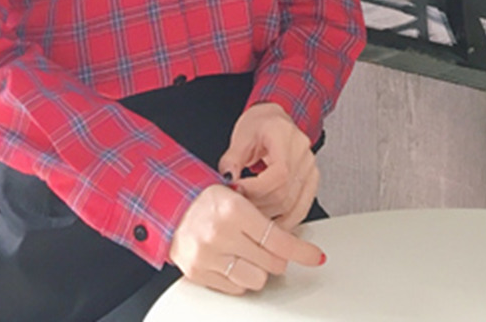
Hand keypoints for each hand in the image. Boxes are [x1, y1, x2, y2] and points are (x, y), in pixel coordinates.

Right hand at [168, 184, 324, 294]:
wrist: (170, 208)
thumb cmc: (206, 200)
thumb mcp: (236, 196)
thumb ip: (262, 218)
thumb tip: (295, 242)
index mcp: (233, 209)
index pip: (277, 238)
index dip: (300, 250)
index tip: (314, 256)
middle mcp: (220, 233)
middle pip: (271, 263)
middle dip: (277, 257)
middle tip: (269, 247)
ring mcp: (208, 255)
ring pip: (256, 280)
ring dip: (259, 270)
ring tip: (248, 254)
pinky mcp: (199, 273)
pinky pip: (235, 289)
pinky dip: (240, 278)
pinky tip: (232, 261)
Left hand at [218, 101, 318, 229]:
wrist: (274, 120)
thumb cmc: (258, 125)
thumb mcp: (240, 137)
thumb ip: (232, 160)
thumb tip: (228, 181)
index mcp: (285, 135)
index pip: (280, 173)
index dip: (258, 189)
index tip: (238, 192)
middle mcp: (302, 151)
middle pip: (285, 192)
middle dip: (260, 205)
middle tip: (240, 207)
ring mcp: (310, 166)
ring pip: (293, 204)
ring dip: (270, 216)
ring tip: (251, 214)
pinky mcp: (311, 180)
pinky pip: (301, 207)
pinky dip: (285, 219)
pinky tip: (270, 223)